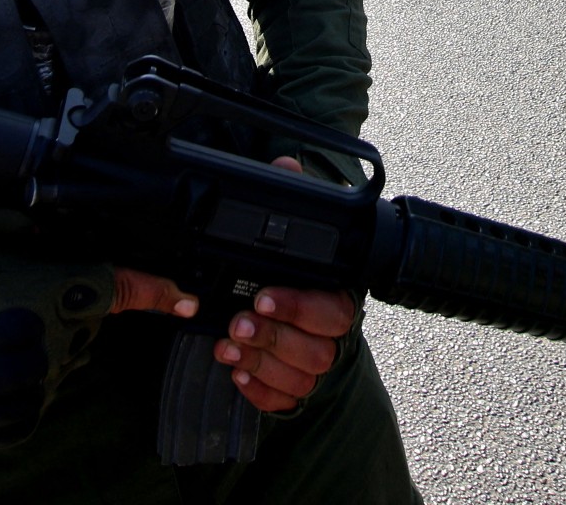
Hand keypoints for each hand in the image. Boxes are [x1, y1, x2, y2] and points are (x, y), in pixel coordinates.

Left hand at [215, 157, 354, 412]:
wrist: (279, 307)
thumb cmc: (288, 268)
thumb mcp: (286, 230)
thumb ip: (288, 197)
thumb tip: (286, 164)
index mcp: (335, 295)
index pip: (334, 309)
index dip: (300, 306)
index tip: (262, 297)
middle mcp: (330, 335)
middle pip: (320, 351)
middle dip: (275, 337)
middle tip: (238, 322)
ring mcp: (313, 366)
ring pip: (303, 378)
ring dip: (262, 362)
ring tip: (229, 344)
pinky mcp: (293, 390)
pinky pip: (285, 401)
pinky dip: (260, 391)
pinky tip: (237, 372)